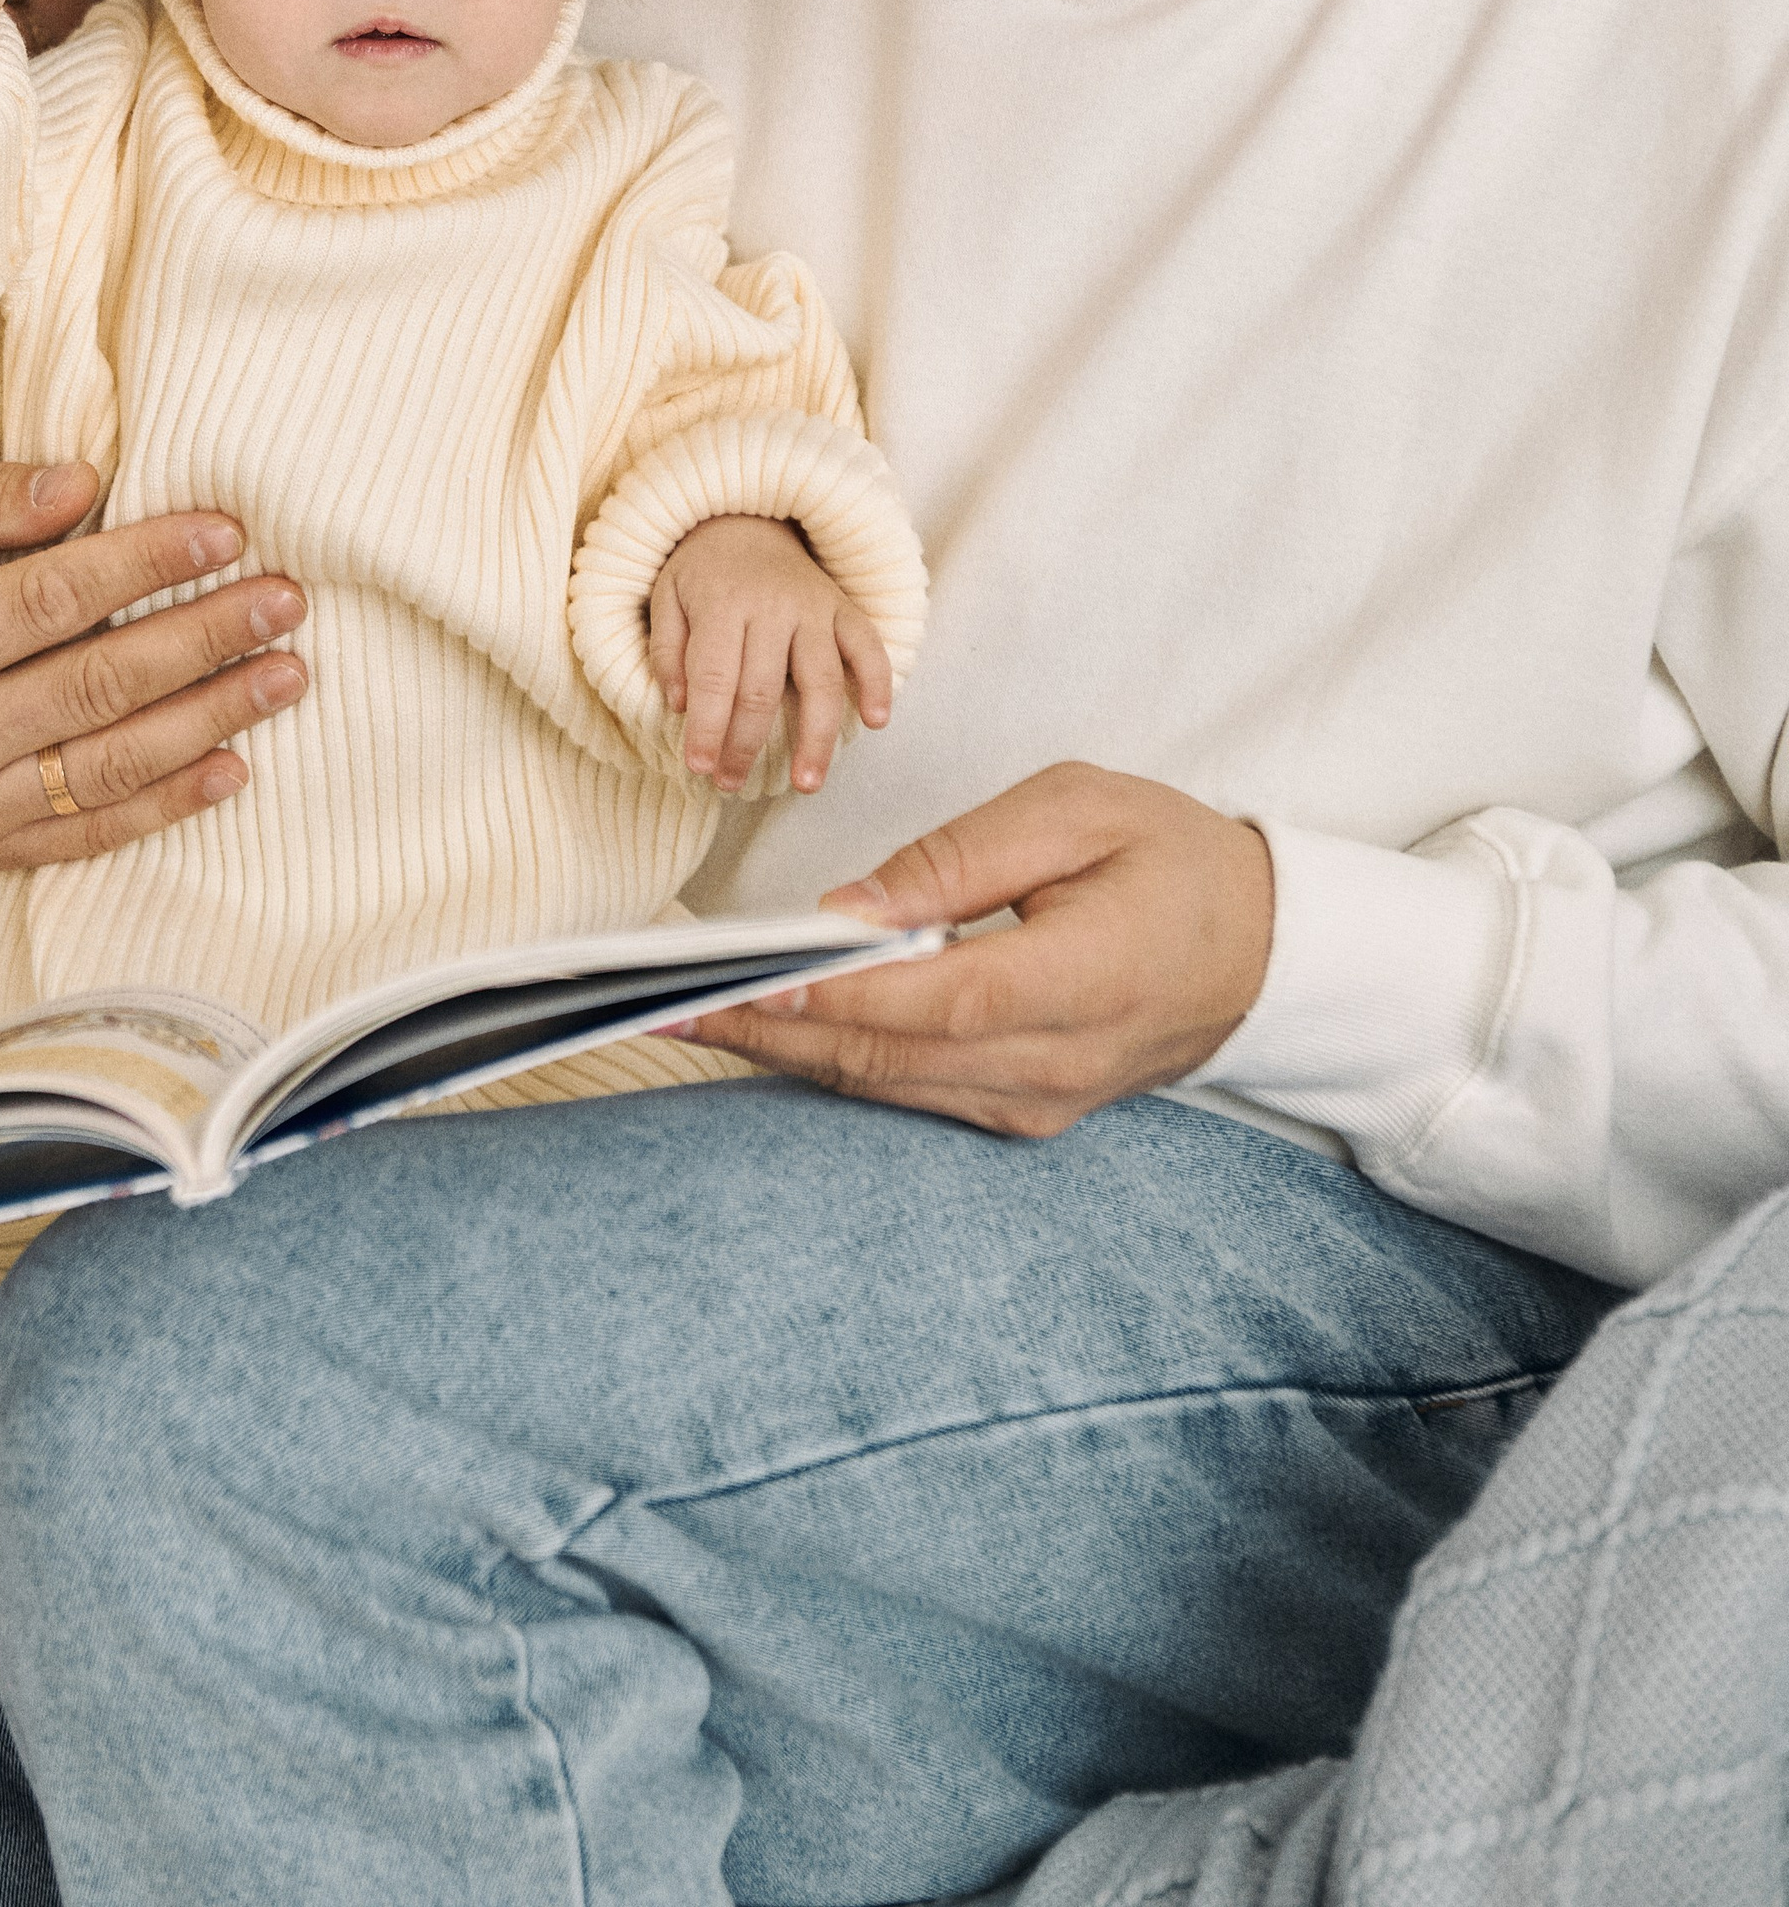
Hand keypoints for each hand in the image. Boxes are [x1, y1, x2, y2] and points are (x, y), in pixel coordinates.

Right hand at [0, 458, 308, 868]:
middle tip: (285, 600)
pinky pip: (88, 834)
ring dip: (211, 720)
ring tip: (287, 674)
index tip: (225, 531)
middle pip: (96, 686)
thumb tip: (86, 484)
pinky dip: (167, 805)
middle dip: (204, 639)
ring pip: (108, 767)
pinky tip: (233, 766)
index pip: (50, 601)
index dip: (144, 563)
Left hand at [646, 514, 892, 794]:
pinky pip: (868, 648)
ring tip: (807, 784)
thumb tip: (679, 705)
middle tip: (731, 785)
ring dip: (816, 738)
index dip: (708, 728)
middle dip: (746, 745)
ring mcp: (814, 607)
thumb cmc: (701, 569)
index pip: (715, 678)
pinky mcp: (844, 608)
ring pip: (822, 681)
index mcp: (722, 603)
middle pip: (763, 689)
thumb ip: (667, 650)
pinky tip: (876, 722)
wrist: (747, 514)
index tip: (699, 768)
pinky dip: (878, 683)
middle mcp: (773, 606)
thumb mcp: (665, 596)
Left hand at [674, 760, 1273, 1134]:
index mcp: (1084, 976)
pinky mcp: (1023, 1112)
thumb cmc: (1173, 858)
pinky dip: (833, 1059)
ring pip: (886, 1085)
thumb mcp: (1079, 810)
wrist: (1266, 950)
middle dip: (767, 1029)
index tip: (740, 976)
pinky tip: (765, 1028)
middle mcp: (1056, 1062)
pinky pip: (910, 1092)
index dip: (836, 994)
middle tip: (657, 1003)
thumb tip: (848, 907)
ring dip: (782, 1051)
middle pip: (889, 1057)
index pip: (938, 999)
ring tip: (680, 1014)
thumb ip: (961, 858)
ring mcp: (1039, 1101)